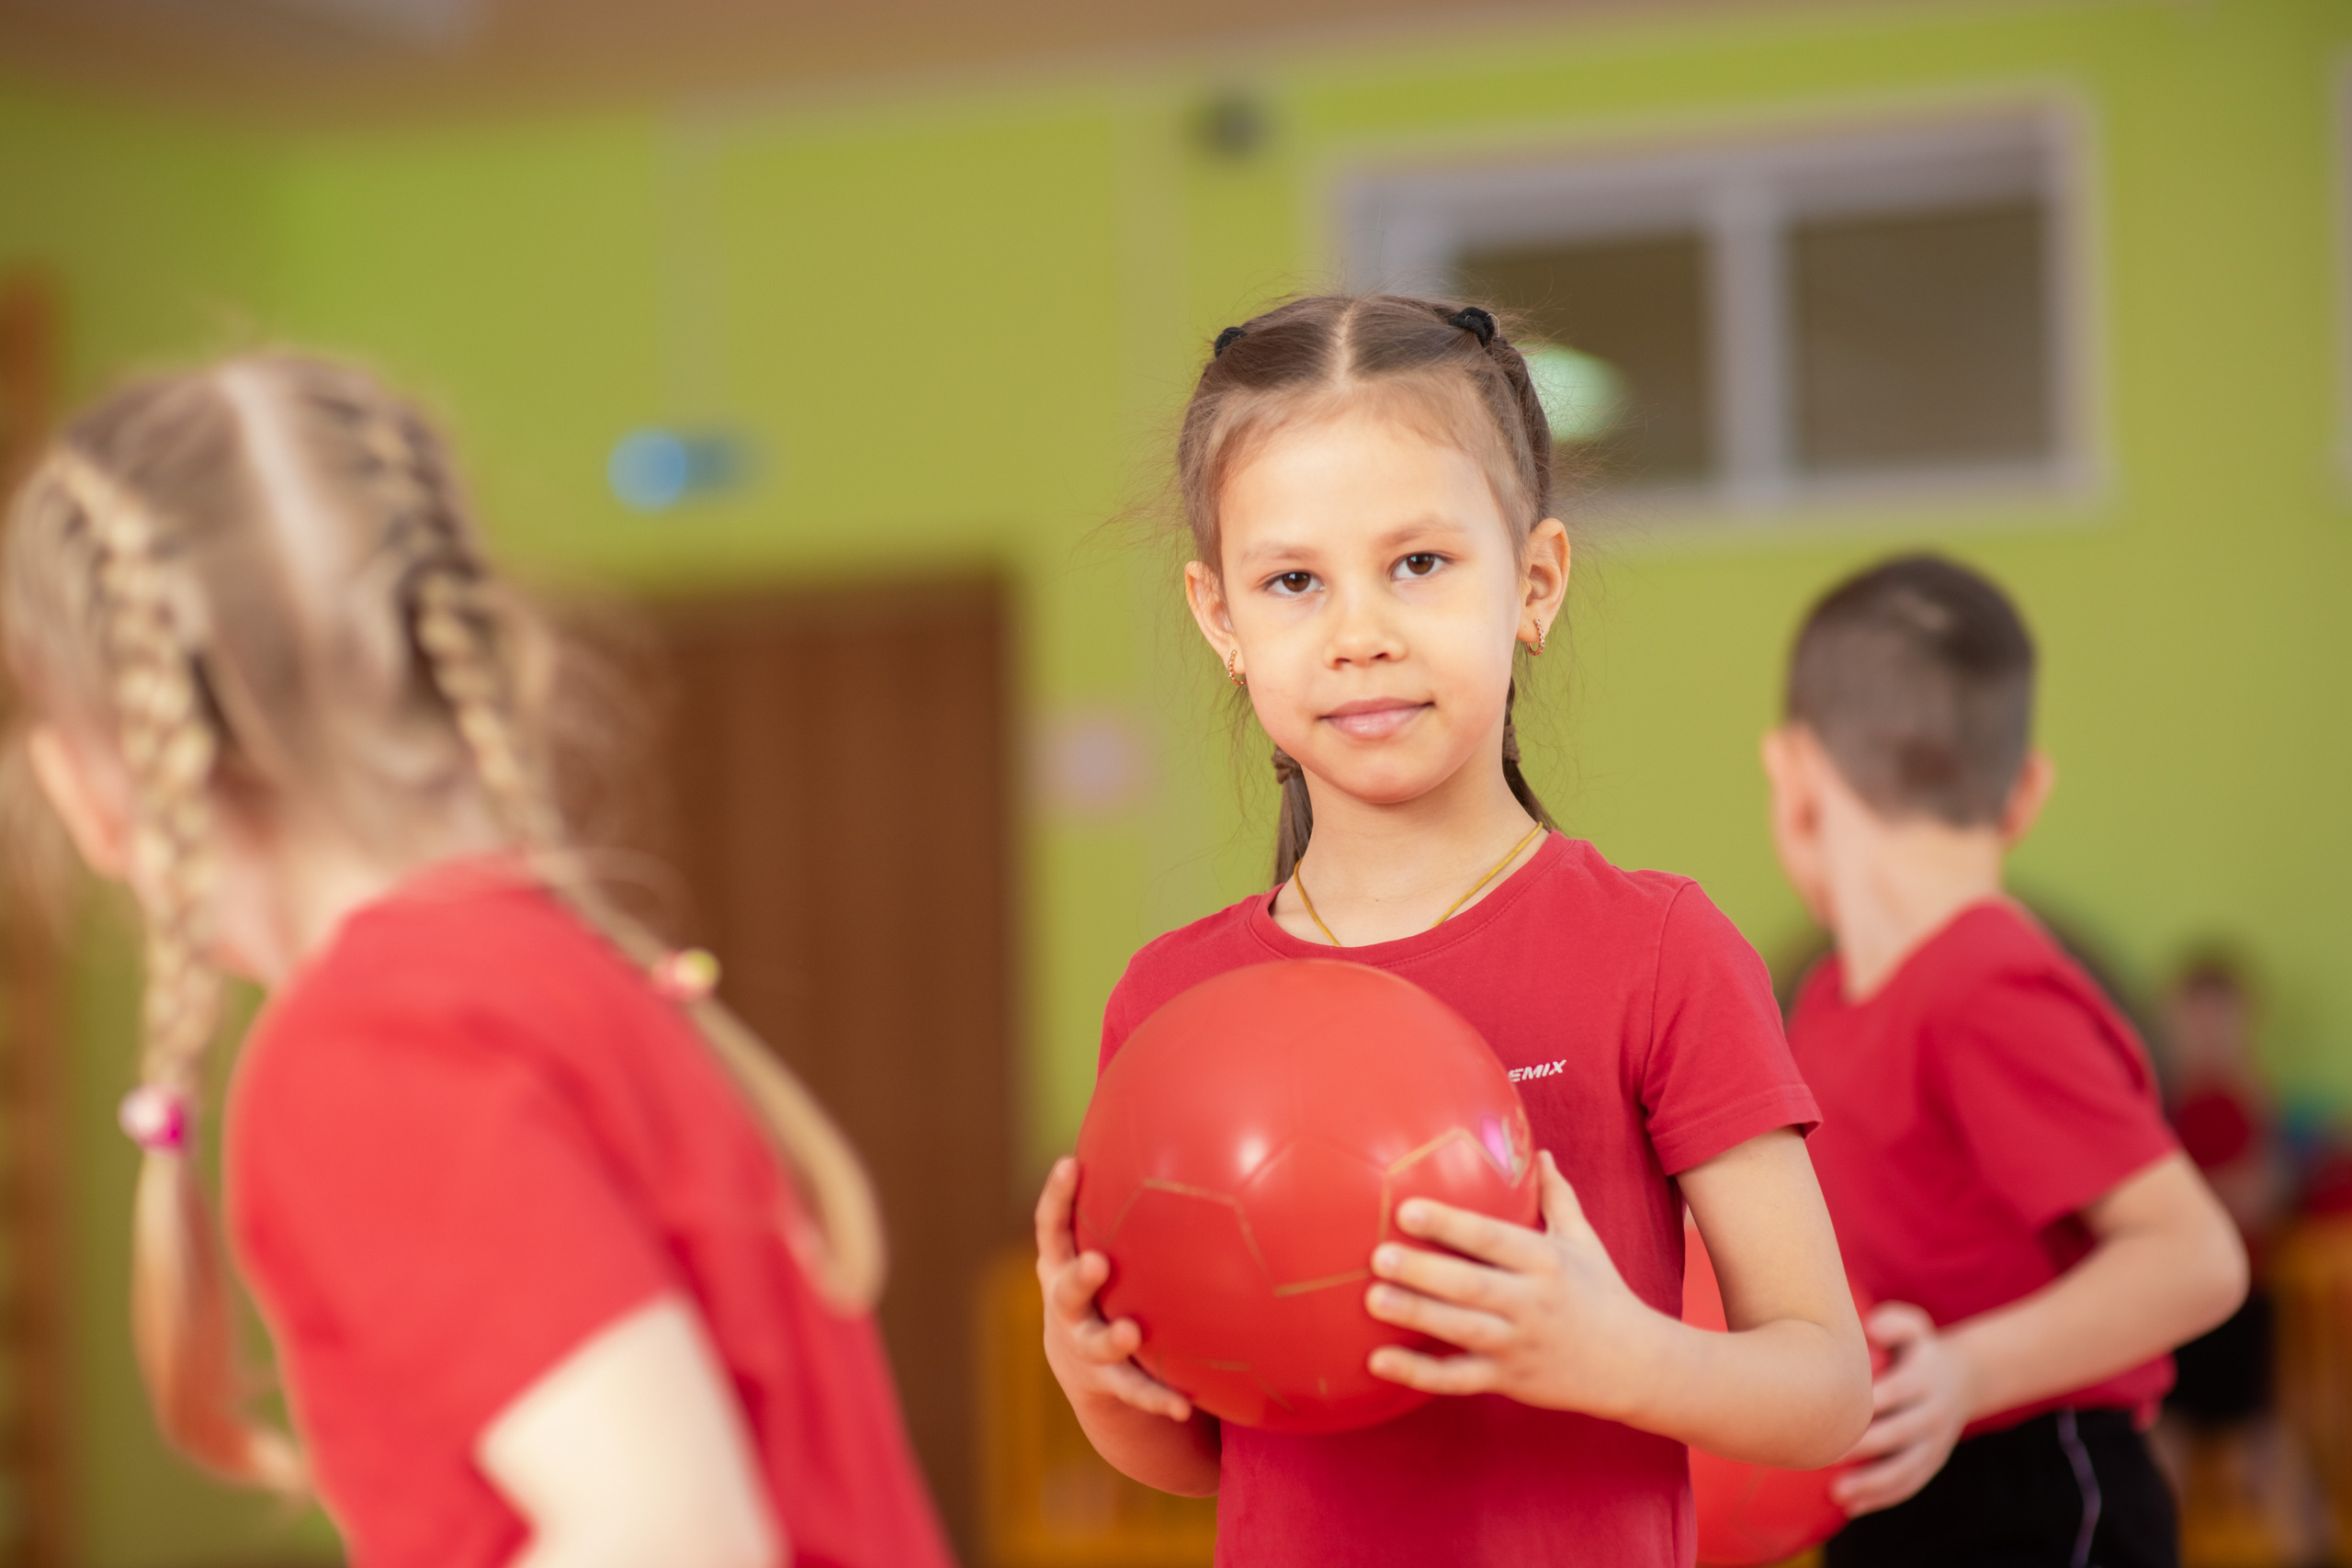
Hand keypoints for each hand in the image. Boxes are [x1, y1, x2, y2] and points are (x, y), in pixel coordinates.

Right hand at [1033, 1158, 1191, 1422]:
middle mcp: (1066, 1306)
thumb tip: (1160, 1123)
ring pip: (1097, 1345)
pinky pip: (1136, 1392)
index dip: (1056, 1196)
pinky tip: (1185, 1403)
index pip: (1051, 1227)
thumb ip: (1118, 1203)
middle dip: (1079, 1277)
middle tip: (1098, 1263)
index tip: (1069, 1164)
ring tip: (1134, 1332)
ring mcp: (1085, 1347)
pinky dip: (1158, 1398)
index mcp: (1061, 1265)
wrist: (1083, 1368)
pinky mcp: (1110, 1385)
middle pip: (1065, 1290)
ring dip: (1114, 1340)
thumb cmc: (1103, 1285)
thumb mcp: (1097, 1243)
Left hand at [1362, 1151, 1659, 1417]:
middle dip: (1423, 1271)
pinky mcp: (1508, 1380)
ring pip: (1461, 1331)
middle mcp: (1531, 1302)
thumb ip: (1558, 1198)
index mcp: (1546, 1262)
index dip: (1450, 1225)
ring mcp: (1518, 1344)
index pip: (1492, 1238)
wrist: (1636, 1366)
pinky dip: (1418, 1374)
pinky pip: (1457, 1380)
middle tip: (1378, 1255)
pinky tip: (1379, 1361)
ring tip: (1372, 1298)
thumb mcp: (1585, 1242)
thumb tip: (1540, 1153)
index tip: (1407, 1210)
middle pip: (1471, 1286)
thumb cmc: (1602, 1294)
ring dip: (1416, 1315)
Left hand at [1832, 1303, 1975, 1515]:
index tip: (1830, 1413)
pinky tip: (1851, 1508)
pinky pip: (1908, 1484)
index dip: (1865, 1405)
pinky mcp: (1931, 1462)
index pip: (1893, 1393)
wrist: (1963, 1378)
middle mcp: (1932, 1413)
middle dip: (1860, 1449)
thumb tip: (1872, 1329)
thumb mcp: (1914, 1327)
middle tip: (1821, 1457)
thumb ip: (1895, 1322)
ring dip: (1871, 1484)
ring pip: (1904, 1469)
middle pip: (1895, 1435)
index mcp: (1923, 1378)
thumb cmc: (1917, 1349)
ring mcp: (1934, 1442)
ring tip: (1836, 1495)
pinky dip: (1881, 1498)